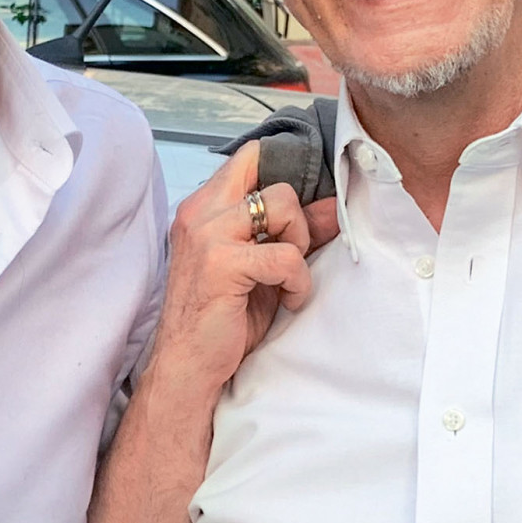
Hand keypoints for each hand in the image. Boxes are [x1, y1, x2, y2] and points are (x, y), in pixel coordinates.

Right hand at [145, 141, 329, 407]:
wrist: (188, 365)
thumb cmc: (221, 318)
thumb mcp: (261, 268)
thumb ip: (292, 233)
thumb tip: (333, 207)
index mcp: (203, 208)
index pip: (250, 156)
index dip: (286, 170)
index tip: (303, 205)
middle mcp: (201, 213)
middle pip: (274, 179)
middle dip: (297, 219)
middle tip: (291, 255)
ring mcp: (208, 235)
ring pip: (282, 206)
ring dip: (299, 245)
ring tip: (288, 278)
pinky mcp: (222, 263)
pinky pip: (287, 255)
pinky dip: (299, 280)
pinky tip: (290, 299)